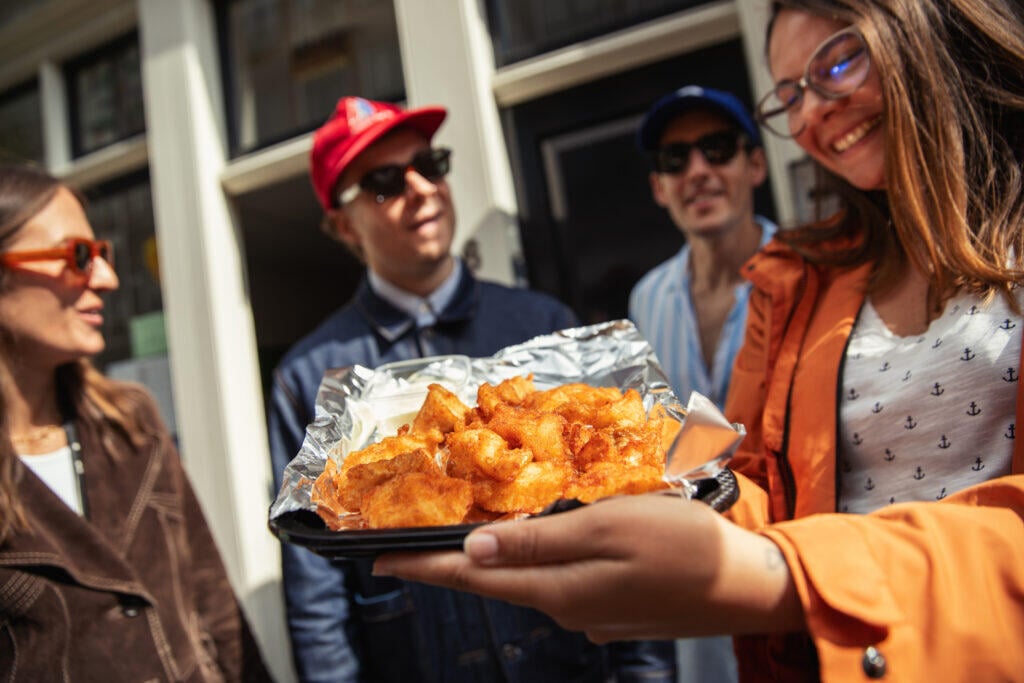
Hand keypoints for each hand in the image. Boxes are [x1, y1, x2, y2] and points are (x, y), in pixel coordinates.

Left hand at [374, 493, 803, 641]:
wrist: (748, 586)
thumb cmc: (682, 545)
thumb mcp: (608, 528)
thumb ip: (539, 542)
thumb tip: (473, 552)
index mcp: (557, 589)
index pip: (472, 579)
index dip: (423, 567)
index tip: (376, 561)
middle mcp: (566, 607)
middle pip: (494, 583)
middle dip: (449, 564)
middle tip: (410, 544)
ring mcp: (592, 612)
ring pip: (527, 581)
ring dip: (493, 560)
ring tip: (465, 535)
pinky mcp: (614, 606)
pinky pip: (558, 581)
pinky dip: (535, 560)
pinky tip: (535, 542)